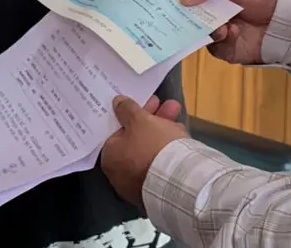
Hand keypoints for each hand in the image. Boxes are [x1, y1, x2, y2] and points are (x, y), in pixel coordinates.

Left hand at [101, 95, 187, 209]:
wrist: (178, 179)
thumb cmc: (152, 146)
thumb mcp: (139, 120)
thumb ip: (127, 109)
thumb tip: (116, 102)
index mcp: (110, 157)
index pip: (116, 131)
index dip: (129, 114)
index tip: (140, 103)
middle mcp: (120, 173)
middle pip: (135, 139)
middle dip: (150, 119)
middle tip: (162, 104)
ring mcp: (139, 182)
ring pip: (151, 149)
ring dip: (163, 128)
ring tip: (176, 111)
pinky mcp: (158, 188)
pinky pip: (161, 162)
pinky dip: (168, 147)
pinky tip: (180, 134)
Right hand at [180, 0, 278, 64]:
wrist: (284, 21)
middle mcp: (206, 11)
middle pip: (183, 14)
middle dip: (184, 14)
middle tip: (186, 13)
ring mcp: (213, 30)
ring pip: (195, 33)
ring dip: (208, 28)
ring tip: (222, 25)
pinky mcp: (221, 48)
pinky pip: (212, 47)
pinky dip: (222, 40)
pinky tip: (234, 32)